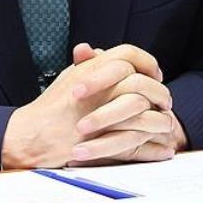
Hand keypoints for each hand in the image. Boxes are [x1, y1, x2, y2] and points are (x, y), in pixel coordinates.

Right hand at [1, 44, 167, 168]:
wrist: (35, 135)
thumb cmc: (51, 107)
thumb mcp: (70, 76)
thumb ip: (90, 64)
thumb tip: (102, 52)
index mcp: (95, 68)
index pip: (130, 53)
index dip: (146, 62)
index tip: (154, 72)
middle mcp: (104, 88)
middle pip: (145, 83)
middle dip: (160, 92)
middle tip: (166, 100)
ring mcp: (108, 115)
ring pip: (148, 114)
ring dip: (161, 120)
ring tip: (167, 124)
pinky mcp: (109, 141)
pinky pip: (142, 143)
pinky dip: (156, 149)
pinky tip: (164, 149)